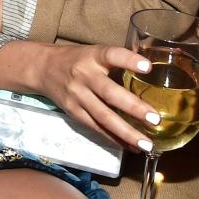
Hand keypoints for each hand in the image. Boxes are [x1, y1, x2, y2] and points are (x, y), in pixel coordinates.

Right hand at [26, 43, 161, 150]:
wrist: (42, 68)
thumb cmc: (77, 59)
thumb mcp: (94, 52)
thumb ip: (118, 61)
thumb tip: (153, 69)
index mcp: (93, 56)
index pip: (112, 55)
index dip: (129, 60)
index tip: (147, 67)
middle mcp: (84, 75)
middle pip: (109, 93)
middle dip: (133, 107)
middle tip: (155, 119)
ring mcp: (77, 95)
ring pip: (102, 116)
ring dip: (126, 132)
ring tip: (146, 144)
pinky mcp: (73, 111)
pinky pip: (95, 127)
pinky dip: (113, 139)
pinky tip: (130, 146)